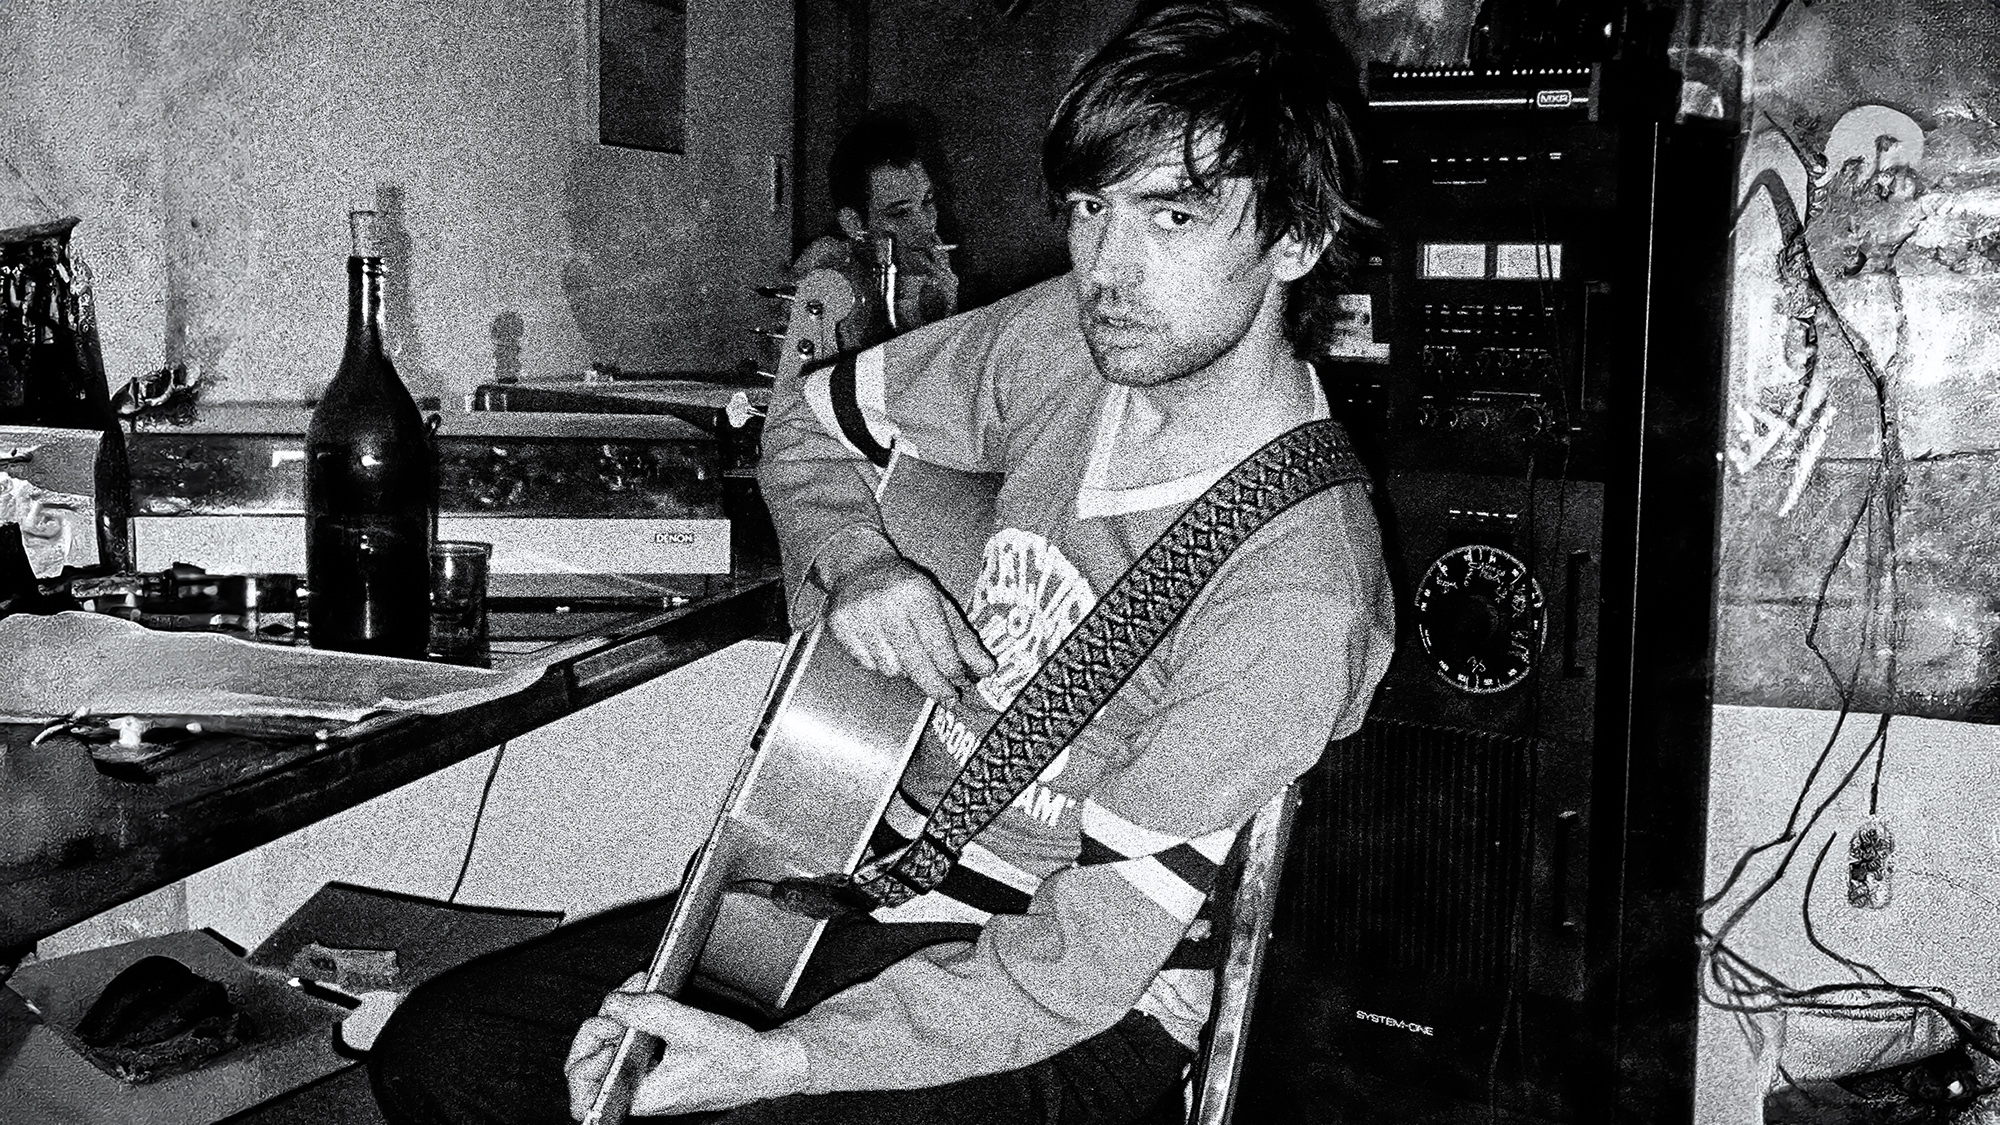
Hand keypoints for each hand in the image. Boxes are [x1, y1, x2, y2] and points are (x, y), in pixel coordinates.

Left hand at [565, 974, 807, 1118]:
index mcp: (643, 1095)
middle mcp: (641, 1092)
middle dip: (603, 1025)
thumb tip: (613, 1003)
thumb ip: (646, 1011)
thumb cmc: (736, 1059)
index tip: (601, 1027)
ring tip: (639, 992)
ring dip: (621, 1016)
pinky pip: (632, 1045)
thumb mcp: (689, 1026)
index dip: (581, 1060)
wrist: (766, 1064)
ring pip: (612, 1050)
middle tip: (621, 1002)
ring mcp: (649, 1080)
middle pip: (592, 1065)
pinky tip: (651, 1001)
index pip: (585, 1097)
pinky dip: (637, 1020)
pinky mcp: (659, 1067)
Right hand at [819, 531, 994, 702]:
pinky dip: (880, 661)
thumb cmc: (906, 587)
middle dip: (935, 686)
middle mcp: (886, 604)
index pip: (939, 645)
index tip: (962, 682)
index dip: (953, 669)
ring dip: (904, 669)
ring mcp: (859, 616)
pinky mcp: (839, 626)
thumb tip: (985, 670)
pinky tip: (882, 643)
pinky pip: (868, 664)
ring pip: (891, 668)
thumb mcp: (940, 603)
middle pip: (915, 663)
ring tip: (906, 649)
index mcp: (917, 593)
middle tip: (949, 698)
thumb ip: (963, 638)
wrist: (859, 566)